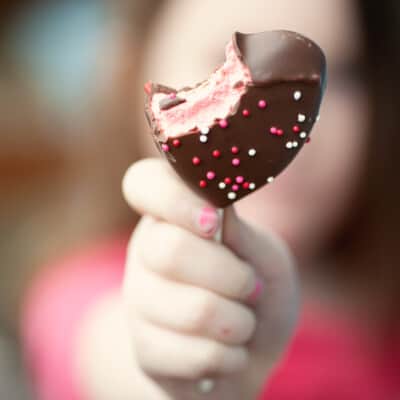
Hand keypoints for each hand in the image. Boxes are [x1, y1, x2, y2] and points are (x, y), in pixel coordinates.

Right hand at [122, 158, 298, 398]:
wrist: (250, 350)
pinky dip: (230, 357)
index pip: (143, 183)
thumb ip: (243, 234)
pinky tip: (228, 350)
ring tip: (243, 321)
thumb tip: (218, 205)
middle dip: (232, 275)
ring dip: (239, 322)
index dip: (175, 198)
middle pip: (170, 251)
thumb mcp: (266, 257)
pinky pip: (193, 355)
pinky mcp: (145, 350)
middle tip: (251, 286)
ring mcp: (140, 302)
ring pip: (193, 310)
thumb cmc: (258, 291)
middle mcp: (147, 253)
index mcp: (172, 217)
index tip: (213, 220)